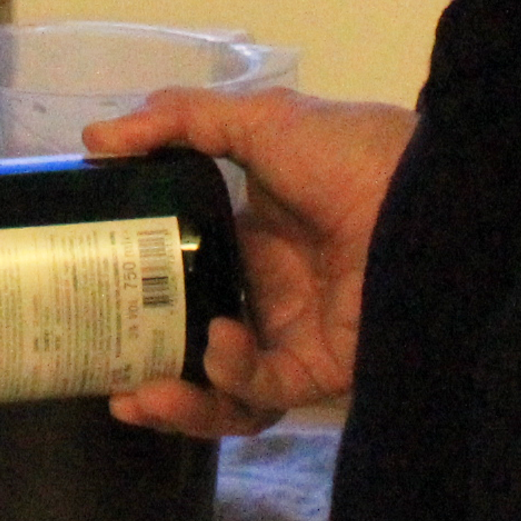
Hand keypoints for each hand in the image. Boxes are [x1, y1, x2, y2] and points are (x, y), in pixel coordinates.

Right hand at [87, 84, 414, 437]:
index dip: (135, 292)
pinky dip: (231, 377)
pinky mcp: (324, 369)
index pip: (183, 276)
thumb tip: (94, 141)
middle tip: (100, 367)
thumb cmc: (350, 154)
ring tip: (136, 394)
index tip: (88, 290)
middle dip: (146, 365)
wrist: (432, 197)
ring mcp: (295, 334)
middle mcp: (270, 292)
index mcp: (254, 236)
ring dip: (178, 399)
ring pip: (224, 388)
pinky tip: (216, 346)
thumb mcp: (261, 121)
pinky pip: (265, 391)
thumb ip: (180, 121)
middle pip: (194, 344)